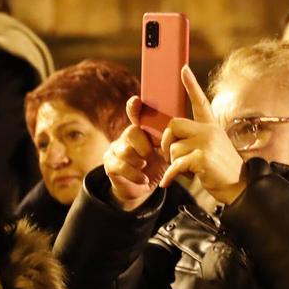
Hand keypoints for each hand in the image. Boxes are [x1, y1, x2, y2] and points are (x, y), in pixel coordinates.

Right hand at [103, 97, 161, 211]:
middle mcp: (126, 136)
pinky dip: (135, 174)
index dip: (134, 106)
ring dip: (139, 161)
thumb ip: (168, 143)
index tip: (136, 100)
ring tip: (145, 167)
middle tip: (151, 156)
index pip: (135, 113)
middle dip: (144, 146)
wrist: (142, 188)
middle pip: (132, 132)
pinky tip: (143, 178)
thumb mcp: (165, 154)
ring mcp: (115, 150)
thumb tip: (178, 135)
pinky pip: (121, 166)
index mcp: (140, 130)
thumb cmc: (156, 167)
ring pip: (125, 150)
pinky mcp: (110, 164)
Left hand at [161, 67, 245, 205]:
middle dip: (167, 142)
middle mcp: (209, 131)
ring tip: (187, 171)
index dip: (191, 84)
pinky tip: (170, 181)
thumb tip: (170, 146)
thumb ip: (196, 141)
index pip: (200, 102)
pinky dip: (170, 175)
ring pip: (172, 148)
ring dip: (173, 164)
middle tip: (171, 156)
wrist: (241, 187)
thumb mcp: (212, 149)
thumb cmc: (222, 171)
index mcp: (211, 127)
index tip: (183, 69)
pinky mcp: (202, 156)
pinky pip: (175, 163)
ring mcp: (206, 142)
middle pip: (173, 124)